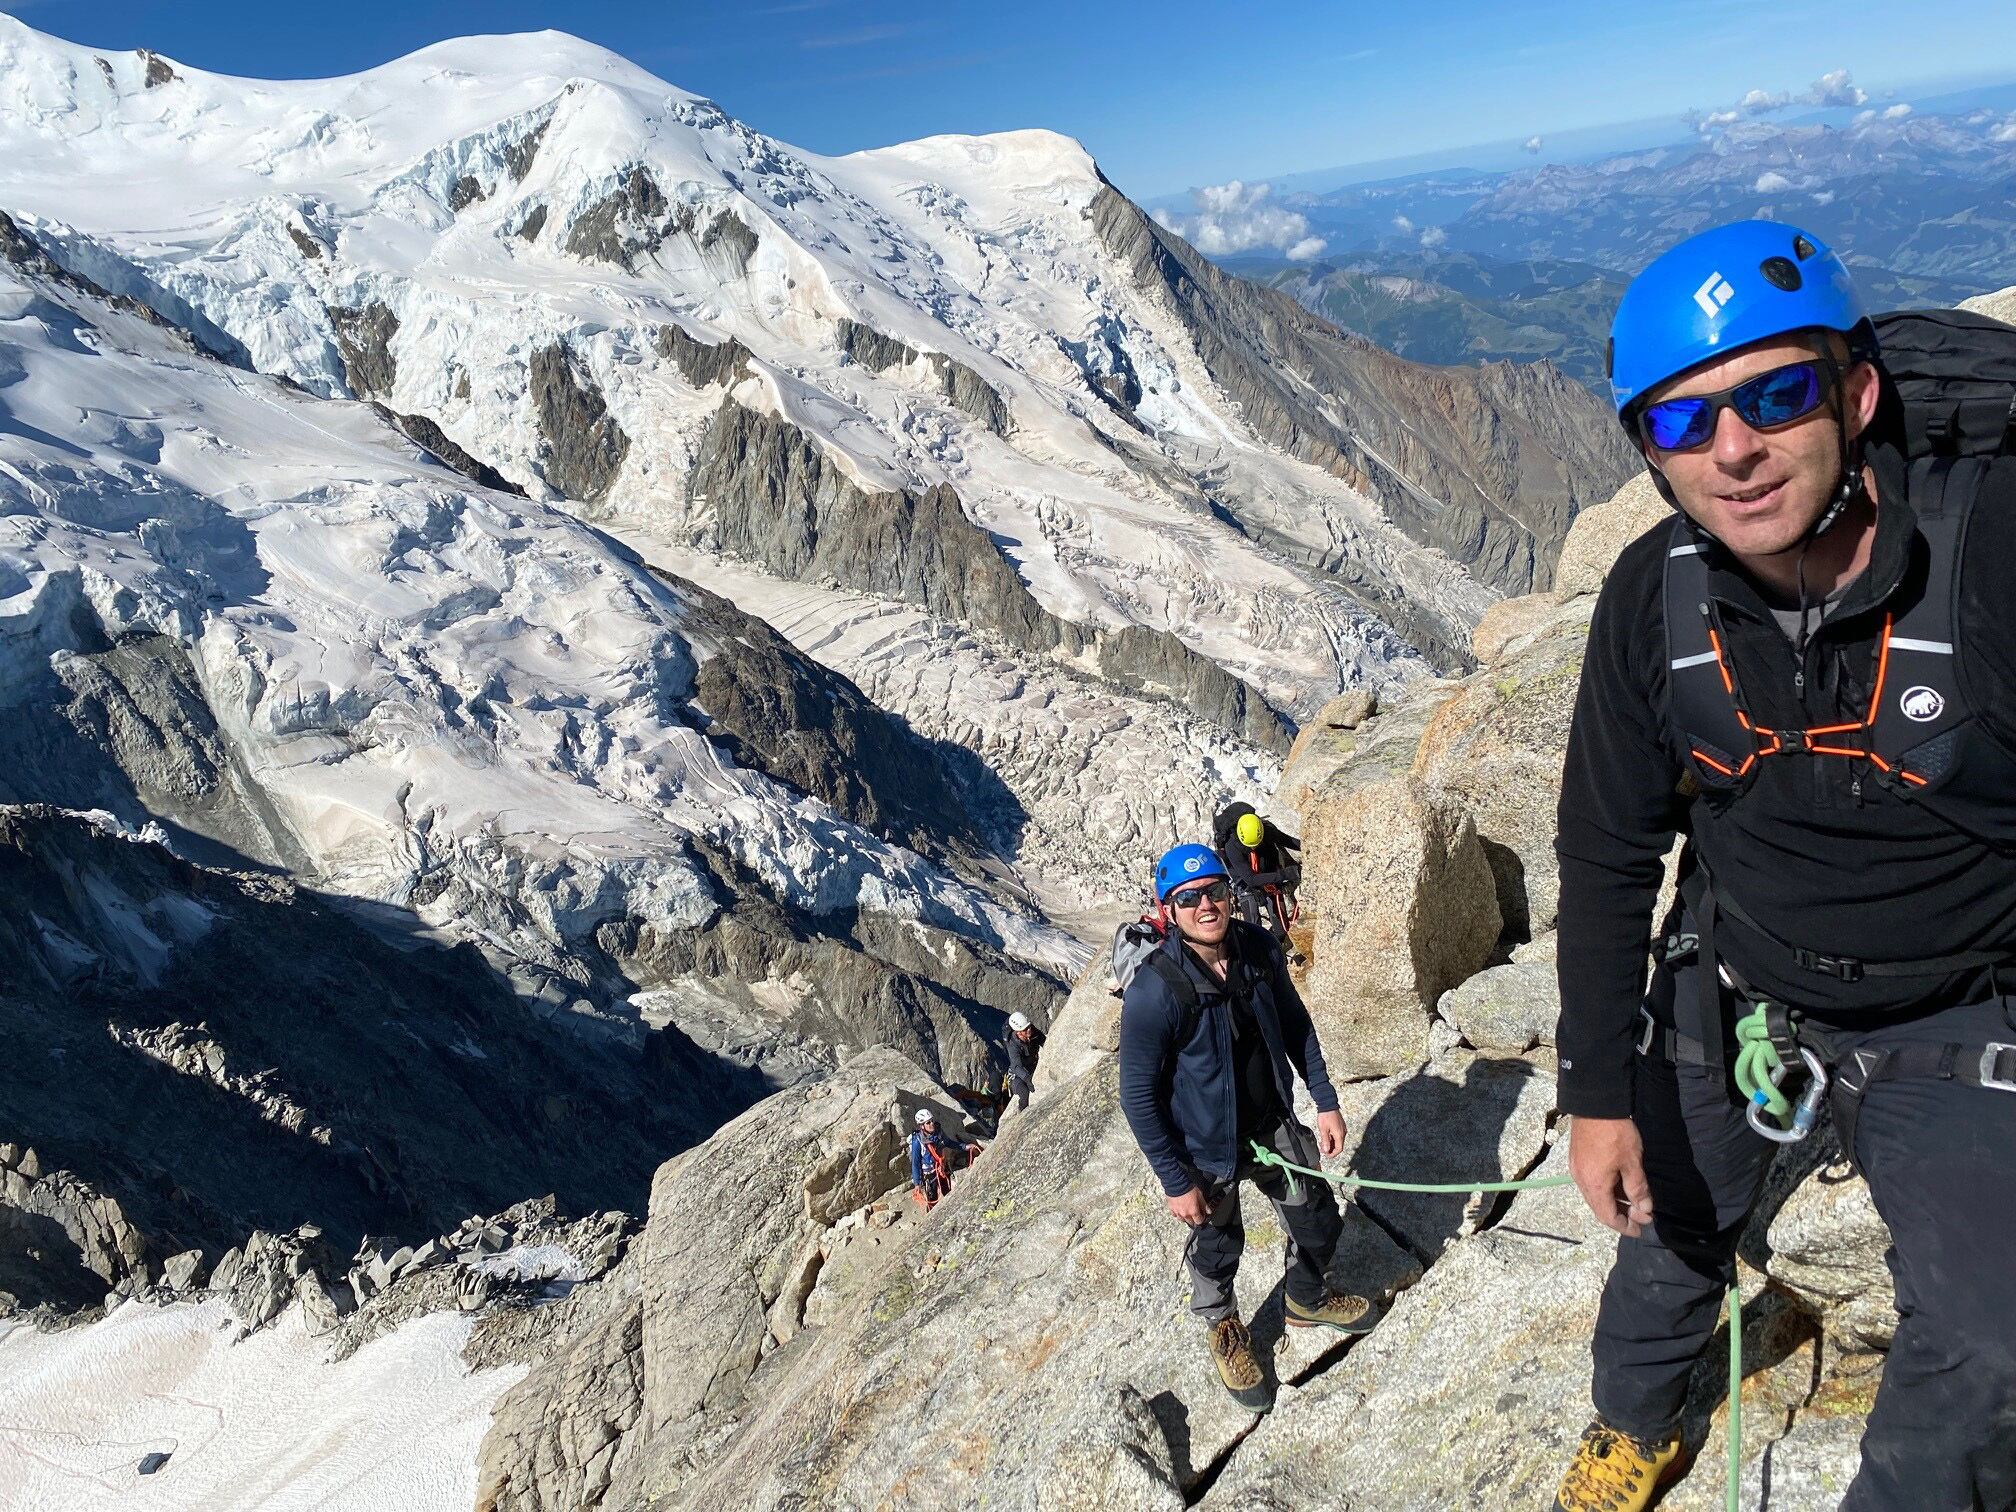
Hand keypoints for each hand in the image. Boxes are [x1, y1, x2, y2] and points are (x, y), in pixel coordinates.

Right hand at [1166, 1185, 1209, 1225]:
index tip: (1202, 1215)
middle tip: (1195, 1213)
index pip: (1199, 1221)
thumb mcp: (1200, 1196)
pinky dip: (1177, 1213)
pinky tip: (1179, 1209)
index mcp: (1193, 1212)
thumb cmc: (1188, 1189)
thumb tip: (1209, 1211)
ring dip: (1185, 1217)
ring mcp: (1177, 1212)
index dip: (1201, 1219)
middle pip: (1190, 1222)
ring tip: (1187, 1212)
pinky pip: (1174, 1215)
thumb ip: (1204, 1205)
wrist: (1177, 1183)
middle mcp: (1185, 1214)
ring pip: (1182, 1220)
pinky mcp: (1171, 1208)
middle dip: (1193, 1219)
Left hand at [1314, 1109, 1346, 1158]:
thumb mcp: (1323, 1129)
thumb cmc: (1325, 1116)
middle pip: (1339, 1145)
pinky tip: (1326, 1137)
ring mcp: (1342, 1129)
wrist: (1328, 1104)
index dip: (1332, 1154)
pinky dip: (1332, 1138)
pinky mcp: (1341, 1126)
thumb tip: (1326, 1150)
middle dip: (1330, 1149)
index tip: (1326, 1155)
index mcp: (1339, 1134)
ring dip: (1331, 1144)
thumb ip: (1325, 1141)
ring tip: (1322, 1143)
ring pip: (1338, 1141)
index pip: (1339, 1149)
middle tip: (1322, 1149)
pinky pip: (1338, 1135)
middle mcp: (1343, 1132)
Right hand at [1569, 1116, 1654, 1237]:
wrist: (1595, 1104)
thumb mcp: (1632, 1162)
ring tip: (1634, 1201)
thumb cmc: (1615, 1133)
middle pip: (1600, 1208)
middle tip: (1643, 1215)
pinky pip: (1591, 1184)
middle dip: (1622, 1215)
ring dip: (1614, 1202)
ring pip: (1595, 1196)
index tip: (1641, 1229)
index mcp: (1594, 1186)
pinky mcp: (1577, 1160)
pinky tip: (1619, 1185)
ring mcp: (1576, 1170)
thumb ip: (1637, 1188)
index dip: (1625, 1227)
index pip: (1608, 1217)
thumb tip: (1644, 1210)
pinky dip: (1606, 1190)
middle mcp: (1581, 1181)